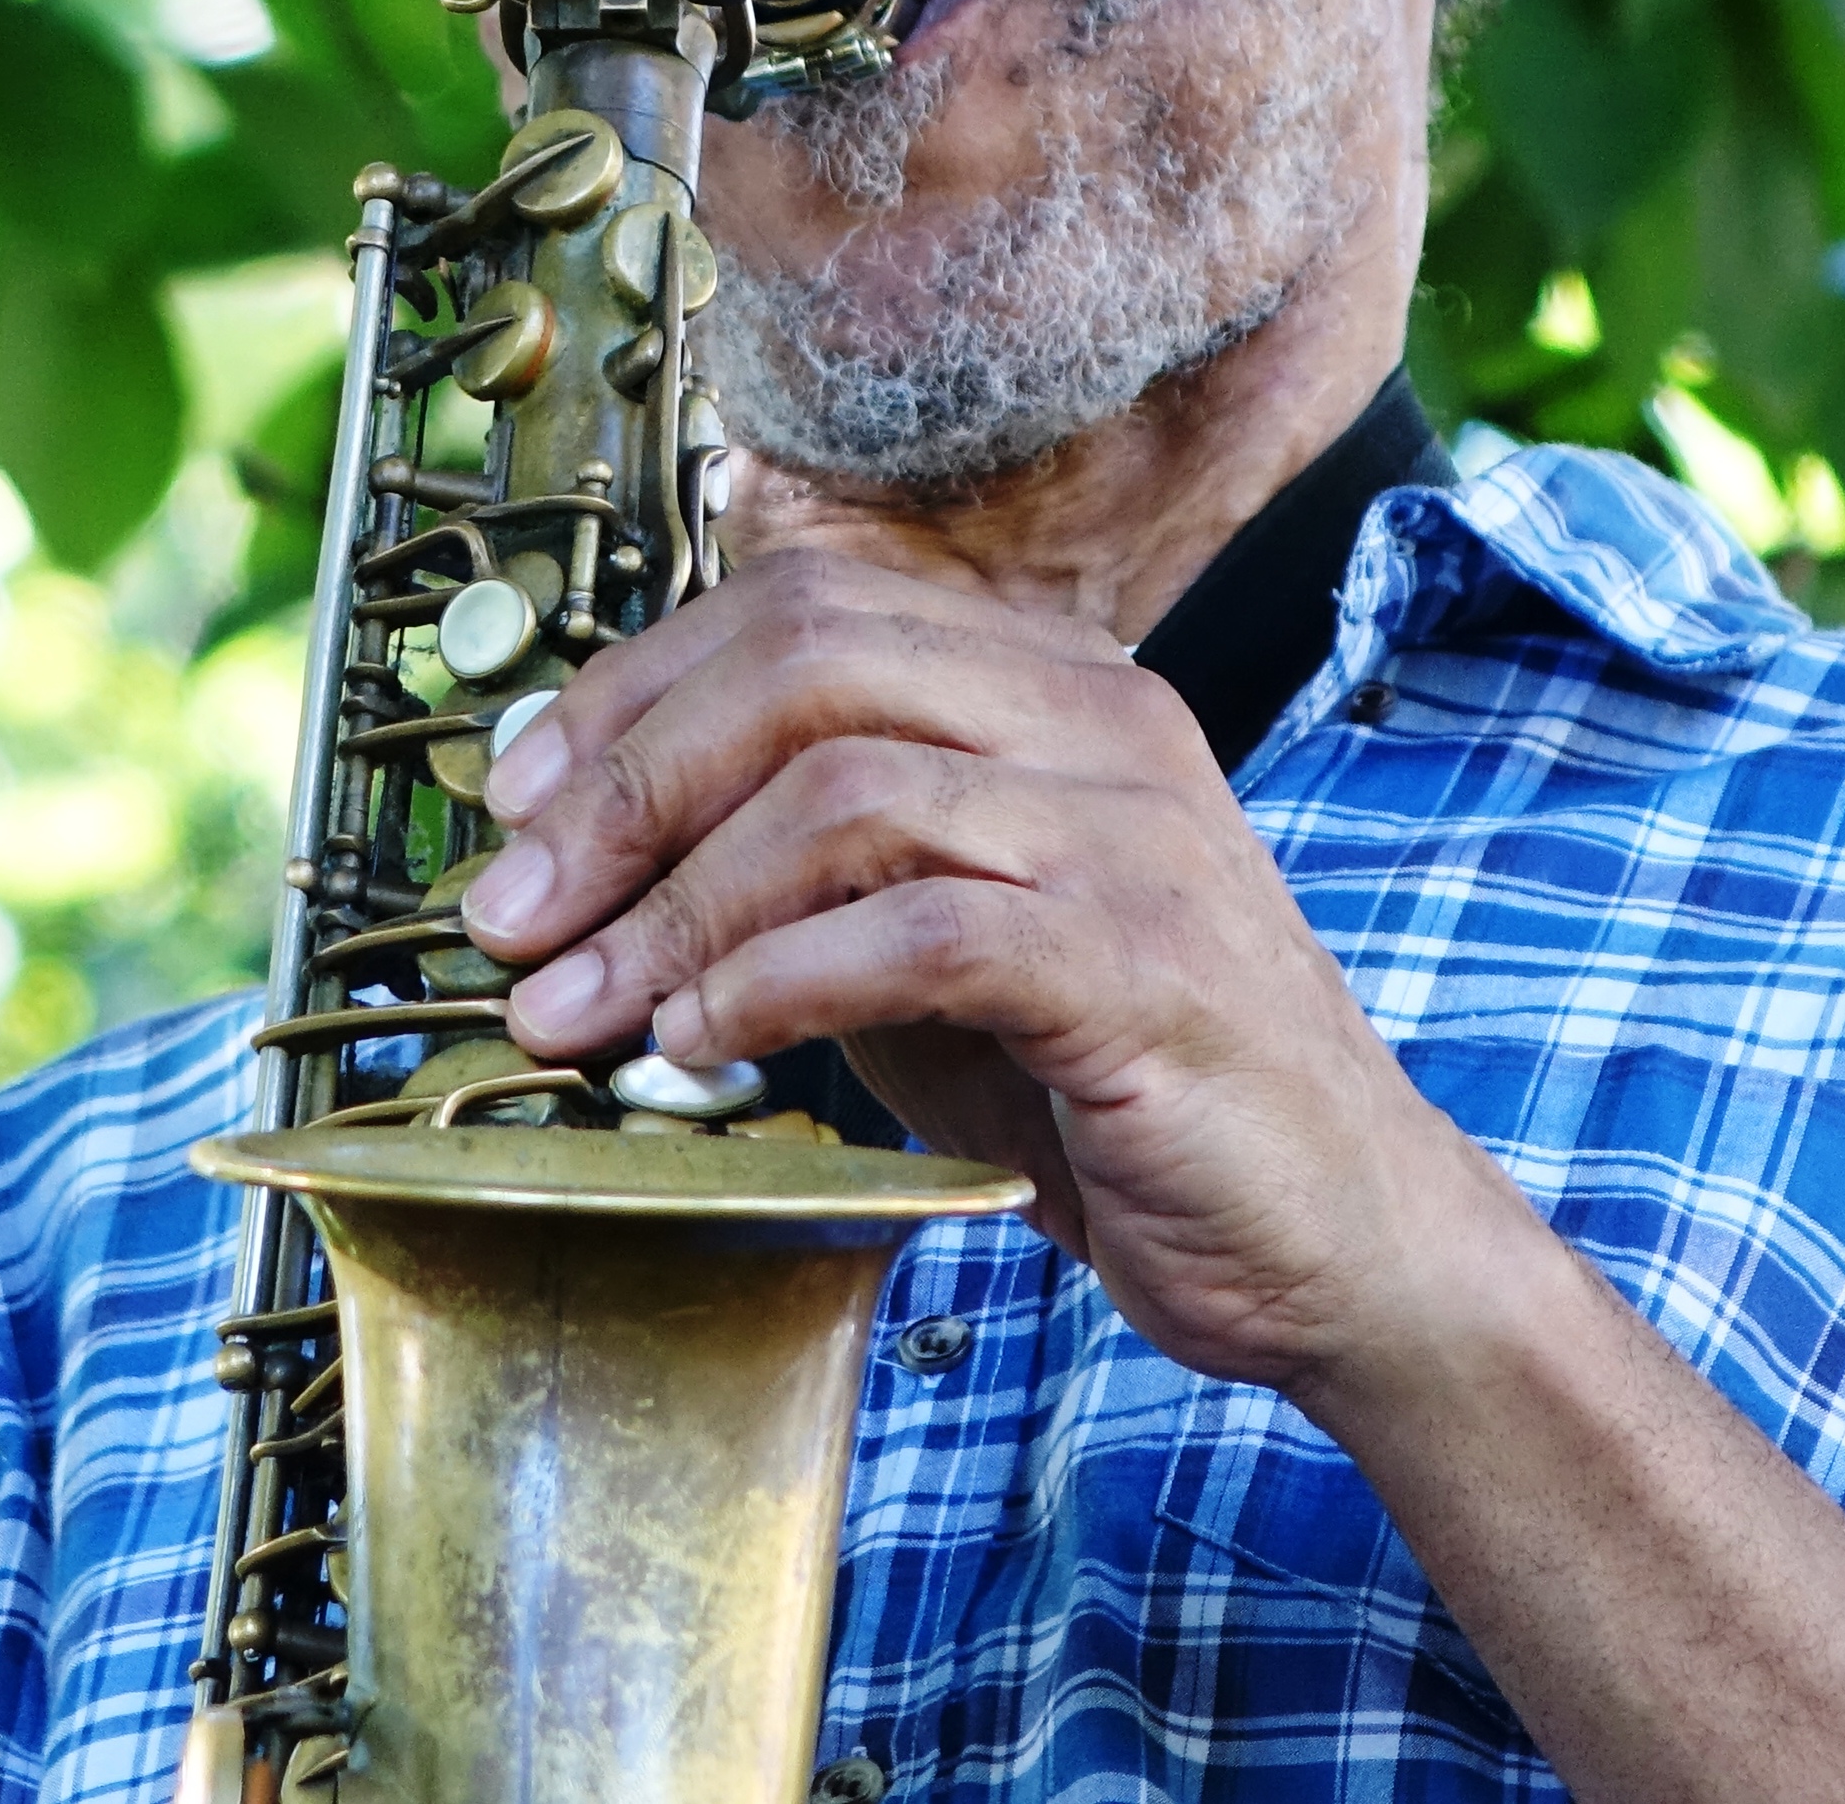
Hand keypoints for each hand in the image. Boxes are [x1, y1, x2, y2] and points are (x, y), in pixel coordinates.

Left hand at [462, 551, 1844, 1803]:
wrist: (1335, 1240)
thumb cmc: (1111, 1093)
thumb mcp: (931, 945)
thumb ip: (805, 866)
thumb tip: (592, 841)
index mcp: (1049, 681)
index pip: (802, 605)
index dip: (630, 689)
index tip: (515, 801)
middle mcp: (1096, 717)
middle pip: (806, 660)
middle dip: (623, 783)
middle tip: (508, 913)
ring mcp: (1132, 829)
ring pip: (843, 787)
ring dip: (671, 905)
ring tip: (576, 1010)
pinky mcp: (1142, 960)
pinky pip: (917, 928)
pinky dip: (775, 980)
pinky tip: (703, 1045)